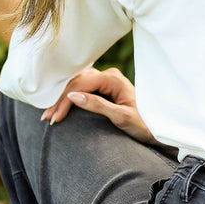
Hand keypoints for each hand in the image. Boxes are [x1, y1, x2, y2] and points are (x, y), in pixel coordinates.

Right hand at [41, 67, 155, 143]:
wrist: (157, 128)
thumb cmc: (142, 124)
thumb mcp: (120, 117)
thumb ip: (97, 105)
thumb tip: (72, 96)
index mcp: (113, 79)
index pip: (82, 85)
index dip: (65, 100)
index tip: (55, 118)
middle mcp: (109, 75)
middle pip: (77, 82)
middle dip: (60, 100)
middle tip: (47, 118)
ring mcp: (107, 80)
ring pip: (78, 84)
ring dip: (63, 98)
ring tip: (50, 114)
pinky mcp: (105, 87)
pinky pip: (83, 87)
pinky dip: (71, 96)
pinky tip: (61, 105)